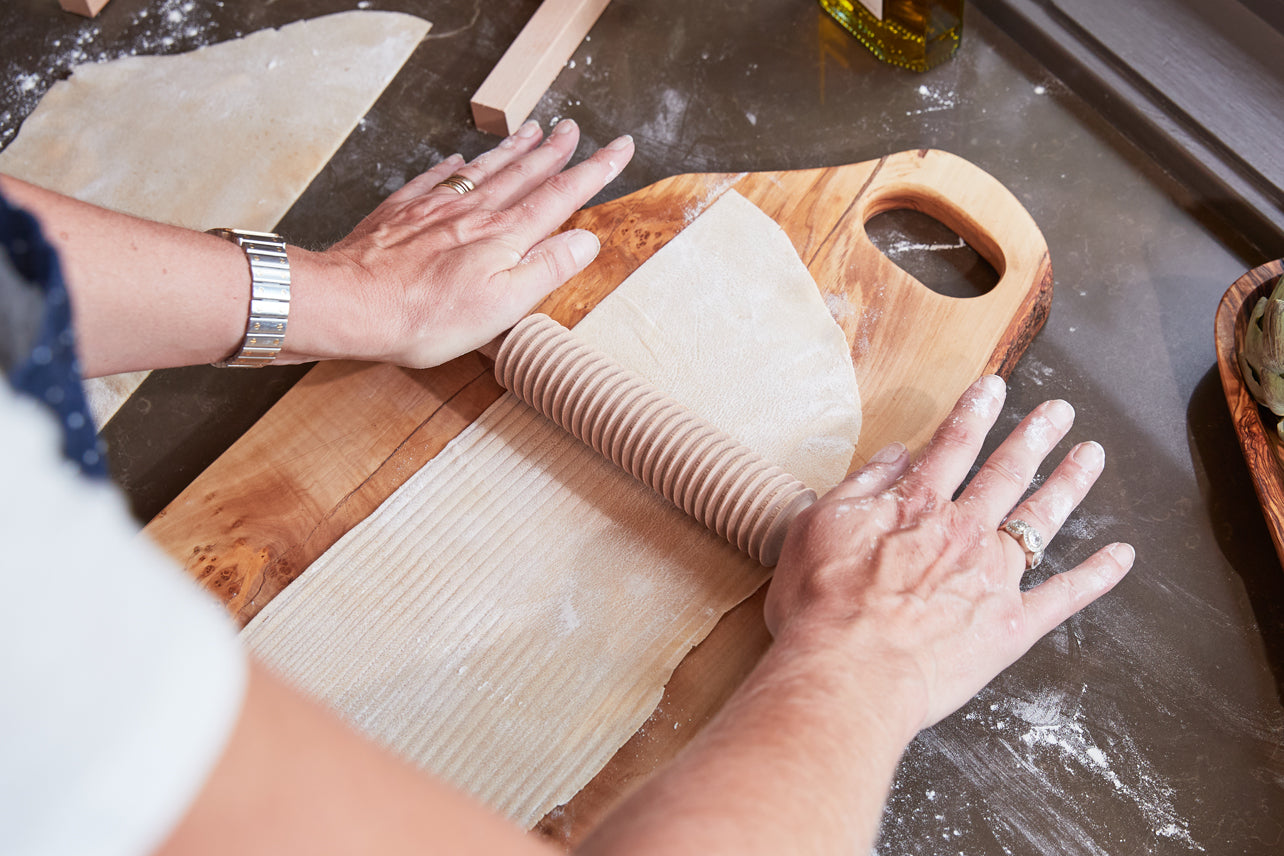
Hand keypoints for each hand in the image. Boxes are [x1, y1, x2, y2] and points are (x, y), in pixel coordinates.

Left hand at [298, 119, 633, 367]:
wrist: (351, 304)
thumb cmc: (426, 316)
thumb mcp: (504, 305)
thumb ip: (547, 268)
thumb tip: (586, 239)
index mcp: (505, 236)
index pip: (560, 196)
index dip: (594, 172)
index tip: (619, 149)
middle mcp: (475, 212)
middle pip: (524, 173)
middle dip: (555, 150)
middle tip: (573, 128)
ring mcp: (437, 208)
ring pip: (485, 169)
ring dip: (513, 149)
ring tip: (532, 130)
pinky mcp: (402, 212)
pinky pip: (435, 178)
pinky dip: (454, 165)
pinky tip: (459, 158)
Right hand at [764, 374, 1133, 738]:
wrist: (849, 672)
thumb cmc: (823, 606)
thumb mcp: (820, 526)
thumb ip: (863, 485)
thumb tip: (895, 454)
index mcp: (918, 506)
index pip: (953, 446)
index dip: (975, 412)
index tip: (995, 387)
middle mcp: (964, 531)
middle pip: (1007, 473)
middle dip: (1034, 437)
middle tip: (1059, 412)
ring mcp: (994, 577)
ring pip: (1041, 520)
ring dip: (1069, 483)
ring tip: (1091, 455)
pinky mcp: (1013, 625)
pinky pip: (1064, 596)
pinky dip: (1097, 575)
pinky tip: (1121, 555)